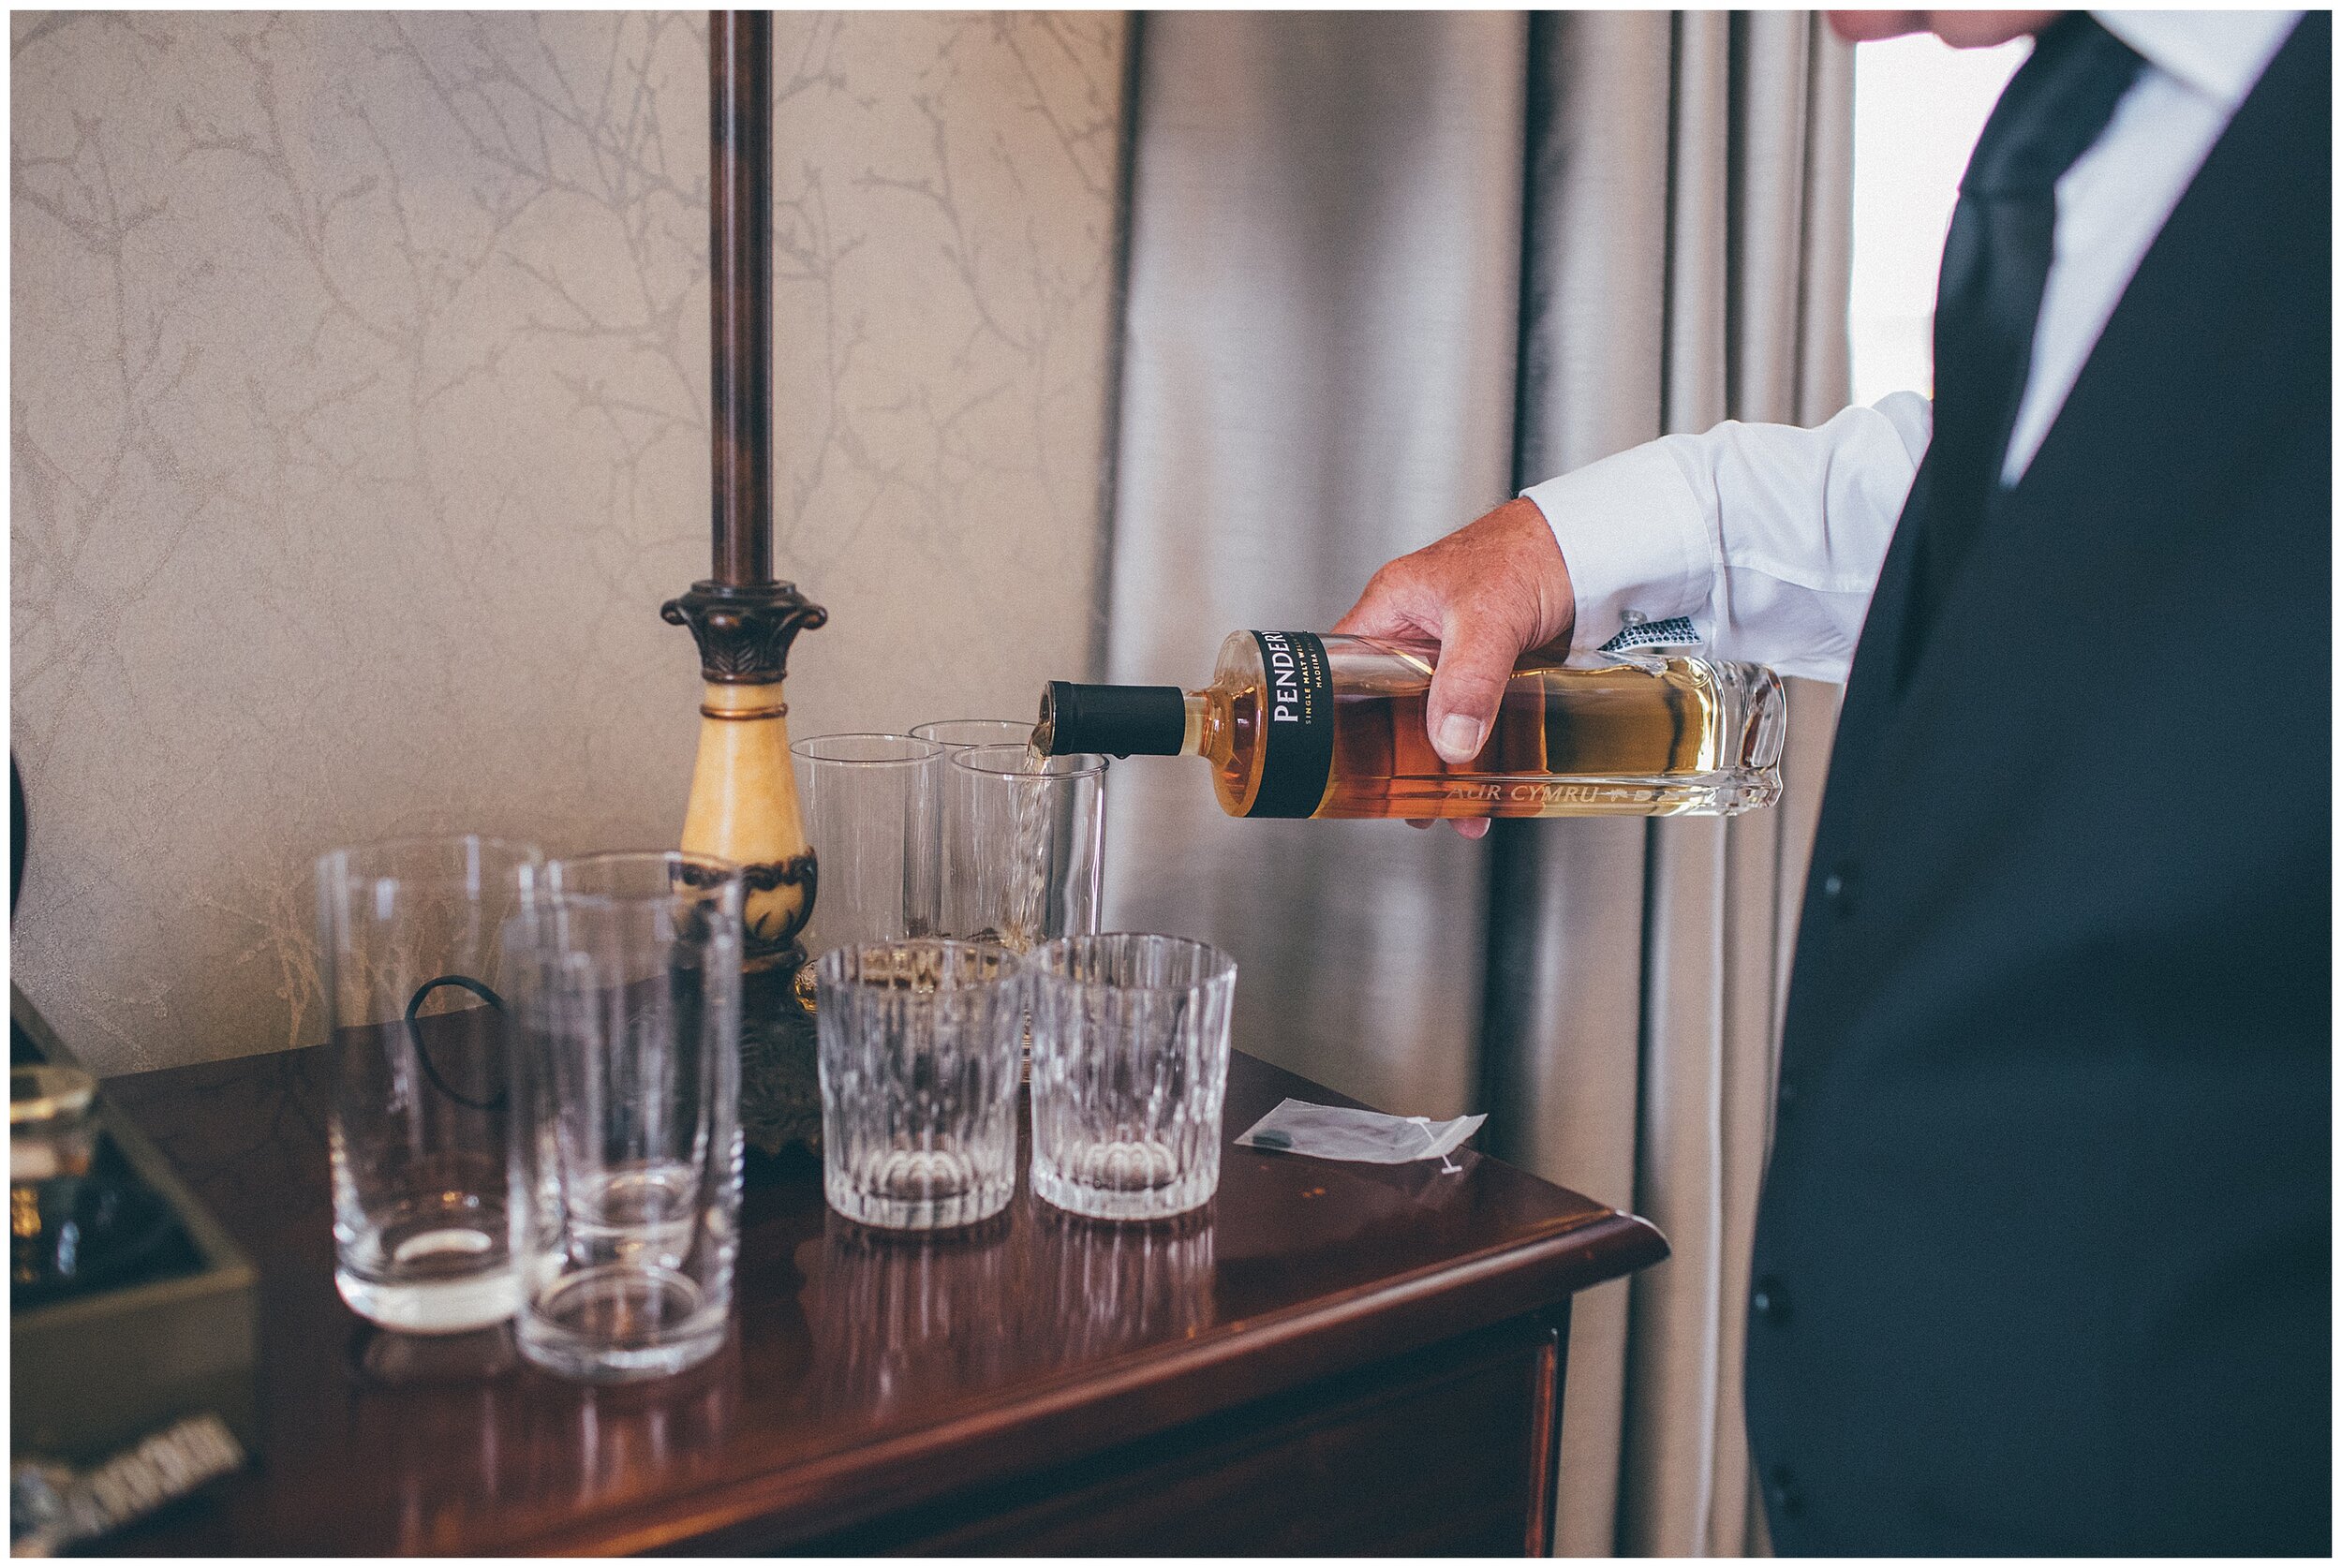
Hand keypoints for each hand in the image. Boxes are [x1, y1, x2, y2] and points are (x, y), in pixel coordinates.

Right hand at [1330, 497, 1575, 838]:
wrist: (1596, 547)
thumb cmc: (1530, 551)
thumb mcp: (1488, 619)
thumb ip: (1467, 681)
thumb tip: (1449, 742)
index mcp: (1391, 611)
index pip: (1340, 671)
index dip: (1337, 718)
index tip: (1345, 764)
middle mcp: (1416, 636)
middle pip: (1389, 710)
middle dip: (1399, 762)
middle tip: (1407, 804)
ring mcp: (1455, 657)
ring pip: (1434, 722)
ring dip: (1446, 768)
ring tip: (1458, 810)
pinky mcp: (1493, 672)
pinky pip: (1475, 719)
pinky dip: (1481, 754)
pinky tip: (1492, 785)